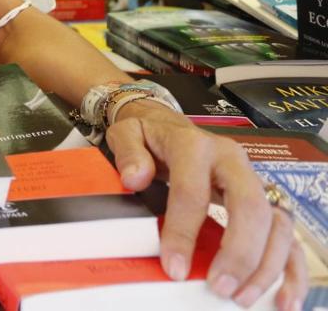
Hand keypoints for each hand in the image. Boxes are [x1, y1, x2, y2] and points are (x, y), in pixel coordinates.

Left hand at [107, 100, 306, 310]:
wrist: (168, 126)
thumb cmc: (149, 137)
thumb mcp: (127, 133)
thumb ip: (128, 152)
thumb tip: (135, 179)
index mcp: (195, 146)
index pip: (193, 191)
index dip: (184, 232)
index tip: (174, 268)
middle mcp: (233, 161)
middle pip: (249, 206)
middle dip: (238, 252)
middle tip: (220, 287)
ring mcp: (255, 181)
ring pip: (277, 223)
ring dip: (266, 265)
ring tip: (243, 297)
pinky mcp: (266, 200)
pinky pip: (289, 235)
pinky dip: (291, 268)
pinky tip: (284, 298)